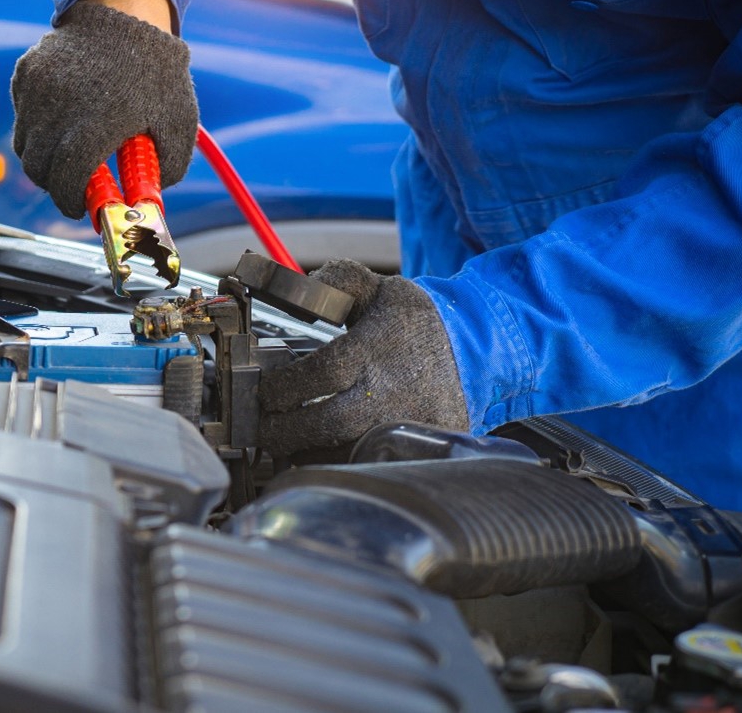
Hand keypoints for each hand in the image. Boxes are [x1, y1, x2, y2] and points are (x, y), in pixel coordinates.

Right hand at [10, 0, 197, 218]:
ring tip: (70, 146)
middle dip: (55, 183)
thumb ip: (167, 168)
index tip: (79, 208)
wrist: (124, 11)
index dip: (70, 202)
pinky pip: (23, 114)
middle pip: (38, 169)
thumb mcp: (177, 122)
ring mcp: (36, 92)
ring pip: (25, 145)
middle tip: (74, 183)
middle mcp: (57, 111)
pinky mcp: (25, 75)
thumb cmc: (156, 70)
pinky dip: (38, 123)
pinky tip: (65, 111)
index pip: (66, 183)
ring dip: (44, 156)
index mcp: (94, 127)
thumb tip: (150, 198)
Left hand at [257, 259, 469, 457]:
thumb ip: (336, 280)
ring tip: (288, 439)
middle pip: (329, 424)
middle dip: (285, 430)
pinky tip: (322, 449)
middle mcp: (395, 390)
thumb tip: (297, 285)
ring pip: (346, 452)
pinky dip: (340, 460)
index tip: (265, 392)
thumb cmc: (418, 321)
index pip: (322, 373)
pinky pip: (371, 461)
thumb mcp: (378, 288)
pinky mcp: (421, 445)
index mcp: (378, 348)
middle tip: (264, 427)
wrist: (477, 348)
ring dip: (308, 450)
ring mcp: (410, 423)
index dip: (285, 387)